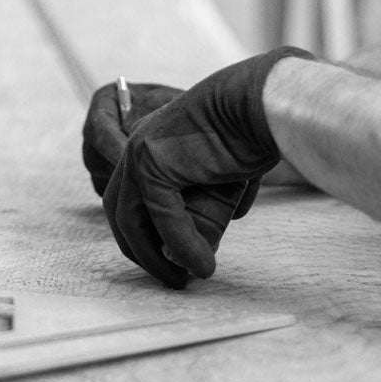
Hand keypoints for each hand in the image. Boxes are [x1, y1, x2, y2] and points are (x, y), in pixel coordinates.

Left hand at [102, 47, 314, 287]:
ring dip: (160, 258)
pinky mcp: (154, 167)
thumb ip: (204, 210)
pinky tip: (204, 266)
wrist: (258, 103)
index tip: (171, 261)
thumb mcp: (218, 175)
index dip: (146, 235)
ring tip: (188, 278)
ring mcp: (140, 155)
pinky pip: (164, 221)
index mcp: (147, 142)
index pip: (131, 199)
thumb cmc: (247, 132)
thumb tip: (198, 251)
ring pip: (134, 223)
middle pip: (122, 214)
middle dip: (144, 252)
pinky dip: (183, 249)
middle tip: (173, 279)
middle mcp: (135, 146)